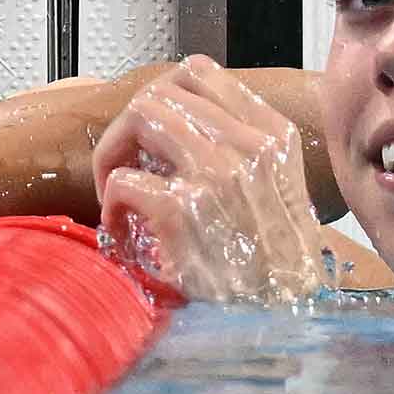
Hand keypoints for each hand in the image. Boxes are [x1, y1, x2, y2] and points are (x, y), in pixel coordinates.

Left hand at [92, 55, 331, 302]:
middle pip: (160, 92)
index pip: (200, 72)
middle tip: (124, 166)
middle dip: (128, 127)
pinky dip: (111, 207)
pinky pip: (123, 180)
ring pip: (139, 117)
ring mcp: (217, 175)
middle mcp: (250, 147)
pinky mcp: (183, 212)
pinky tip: (124, 233)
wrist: (281, 320)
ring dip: (113, 156)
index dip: (159, 96)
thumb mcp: (277, 193)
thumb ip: (242, 152)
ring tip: (117, 194)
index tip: (150, 132)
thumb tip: (184, 123)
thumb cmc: (273, 266)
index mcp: (273, 137)